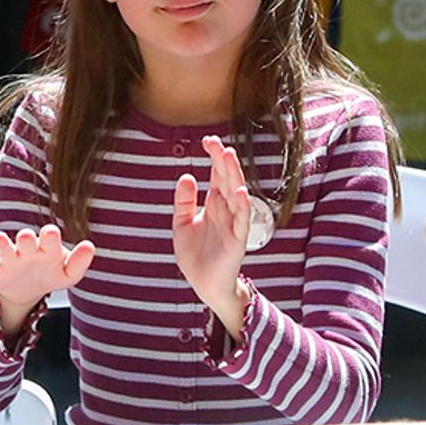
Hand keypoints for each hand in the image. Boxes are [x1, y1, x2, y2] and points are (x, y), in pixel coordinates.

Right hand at [0, 225, 95, 331]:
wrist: (31, 289)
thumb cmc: (52, 274)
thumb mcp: (69, 274)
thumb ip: (80, 262)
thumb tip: (90, 246)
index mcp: (47, 248)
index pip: (48, 238)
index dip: (49, 236)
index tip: (50, 233)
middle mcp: (27, 250)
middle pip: (25, 241)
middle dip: (25, 239)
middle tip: (26, 237)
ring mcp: (11, 262)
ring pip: (4, 251)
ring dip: (1, 246)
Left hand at [171, 136, 257, 332]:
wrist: (203, 284)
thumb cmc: (195, 255)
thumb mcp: (182, 224)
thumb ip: (184, 201)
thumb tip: (187, 176)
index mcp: (213, 204)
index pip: (216, 175)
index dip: (214, 158)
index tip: (208, 140)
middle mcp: (226, 210)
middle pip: (226, 180)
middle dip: (223, 161)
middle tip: (217, 142)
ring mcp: (233, 224)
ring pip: (236, 194)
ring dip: (234, 176)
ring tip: (228, 157)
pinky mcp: (238, 240)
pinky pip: (242, 220)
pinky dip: (243, 205)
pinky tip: (239, 191)